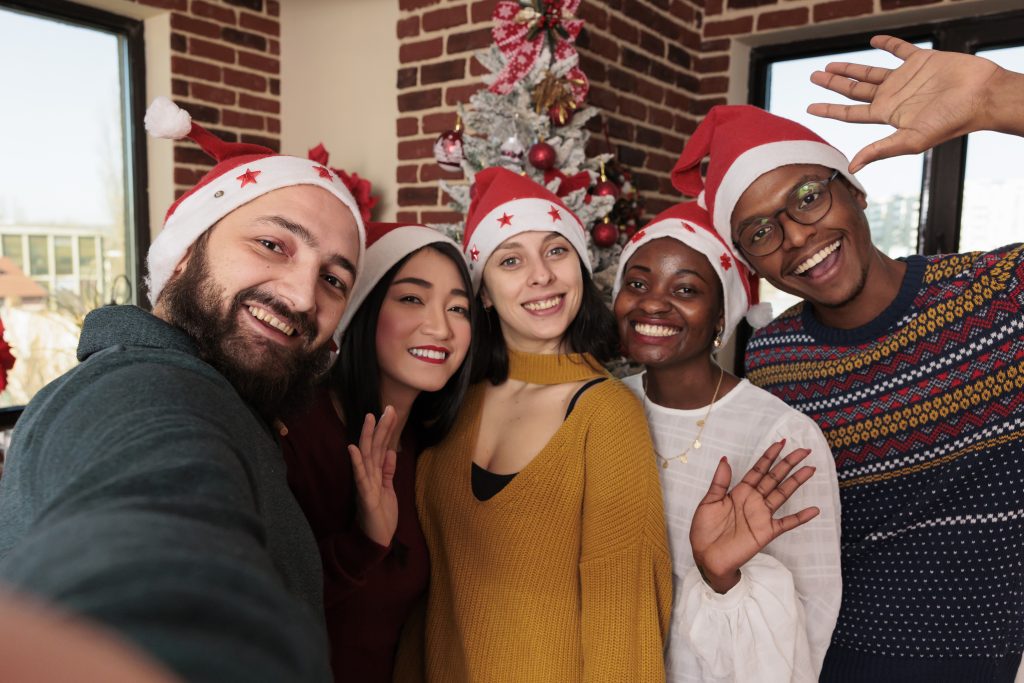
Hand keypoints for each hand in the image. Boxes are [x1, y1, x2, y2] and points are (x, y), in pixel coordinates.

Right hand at [348, 407, 398, 546]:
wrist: (377, 541)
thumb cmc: (381, 516)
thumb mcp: (388, 490)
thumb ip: (388, 471)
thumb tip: (391, 452)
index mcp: (375, 474)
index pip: (381, 448)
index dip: (386, 430)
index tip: (391, 412)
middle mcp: (369, 476)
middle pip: (374, 447)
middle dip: (380, 427)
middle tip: (387, 408)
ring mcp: (365, 485)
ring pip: (367, 457)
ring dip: (368, 437)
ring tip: (370, 418)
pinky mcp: (365, 497)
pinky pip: (360, 477)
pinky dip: (356, 462)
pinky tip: (354, 448)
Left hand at [690, 440, 818, 593]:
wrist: (706, 557)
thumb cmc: (704, 530)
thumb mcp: (708, 502)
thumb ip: (719, 482)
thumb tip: (725, 458)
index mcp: (739, 492)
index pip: (758, 470)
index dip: (769, 456)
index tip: (781, 443)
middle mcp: (753, 501)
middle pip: (774, 478)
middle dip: (788, 463)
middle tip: (803, 450)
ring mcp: (761, 515)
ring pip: (782, 494)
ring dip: (796, 482)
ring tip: (810, 469)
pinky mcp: (766, 532)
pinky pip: (787, 523)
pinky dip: (800, 517)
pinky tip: (814, 510)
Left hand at [807, 35, 1003, 171]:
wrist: (982, 96)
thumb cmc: (951, 122)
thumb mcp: (911, 140)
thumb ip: (880, 150)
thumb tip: (852, 167)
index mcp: (887, 115)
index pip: (850, 113)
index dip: (828, 109)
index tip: (809, 107)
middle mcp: (893, 97)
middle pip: (854, 90)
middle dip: (833, 84)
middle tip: (813, 76)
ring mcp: (906, 78)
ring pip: (870, 71)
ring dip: (850, 67)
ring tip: (829, 65)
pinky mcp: (921, 60)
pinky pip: (899, 50)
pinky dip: (886, 44)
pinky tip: (873, 41)